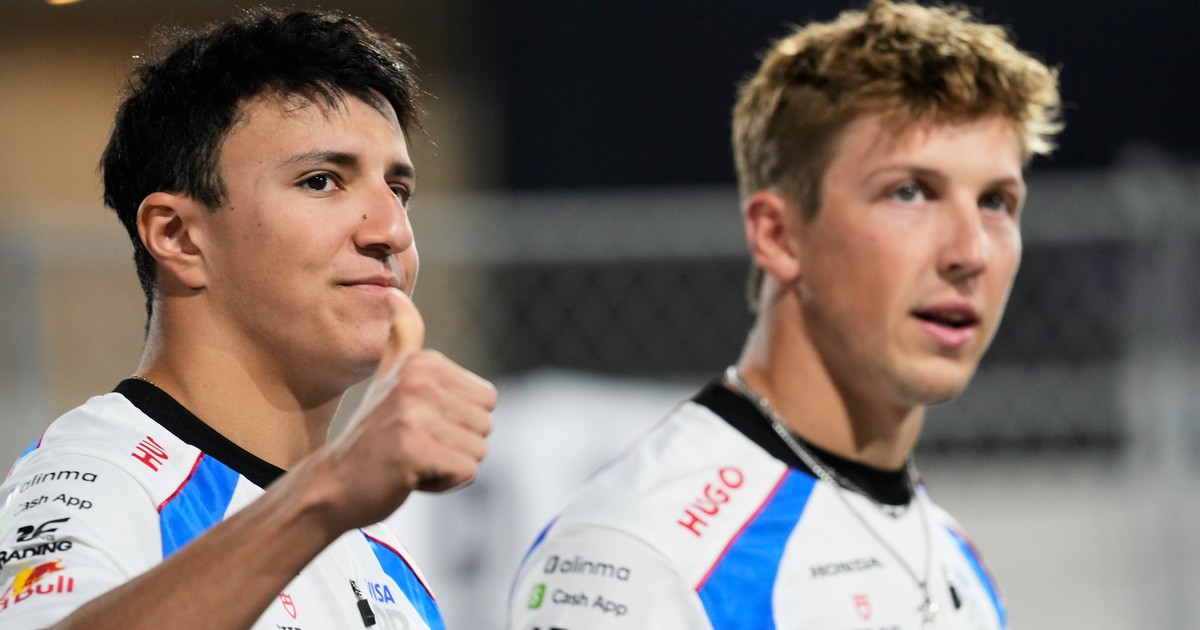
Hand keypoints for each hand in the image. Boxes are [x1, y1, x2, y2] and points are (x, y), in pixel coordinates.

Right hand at [317, 289, 496, 529]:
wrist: (334, 484)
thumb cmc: (372, 435)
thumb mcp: (388, 377)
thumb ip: (402, 336)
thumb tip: (394, 293)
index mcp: (423, 362)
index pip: (487, 399)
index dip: (459, 422)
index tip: (420, 424)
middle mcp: (419, 382)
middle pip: (485, 424)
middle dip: (457, 445)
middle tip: (415, 445)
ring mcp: (414, 415)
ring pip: (477, 451)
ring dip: (449, 466)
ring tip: (411, 459)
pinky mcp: (413, 450)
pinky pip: (466, 472)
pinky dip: (444, 483)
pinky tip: (411, 476)